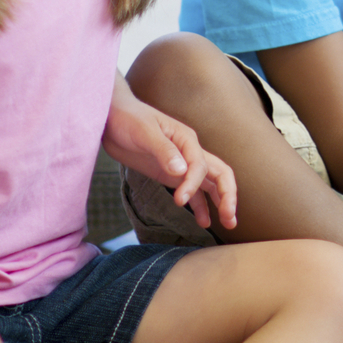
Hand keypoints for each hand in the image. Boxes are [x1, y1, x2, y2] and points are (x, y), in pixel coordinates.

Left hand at [105, 89, 237, 232]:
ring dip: (221, 202)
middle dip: (227, 196)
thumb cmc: (129, 119)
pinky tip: (203, 221)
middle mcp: (190, 152)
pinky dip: (201, 206)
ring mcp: (183, 164)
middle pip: (220, 174)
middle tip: (229, 219)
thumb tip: (181, 171)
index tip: (179, 202)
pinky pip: (193, 191)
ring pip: (211, 183)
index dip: (193, 185)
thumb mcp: (144, 133)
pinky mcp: (172, 174)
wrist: (113, 119)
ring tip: (228, 224)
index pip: (201, 166)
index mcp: (187, 139)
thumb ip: (164, 151)